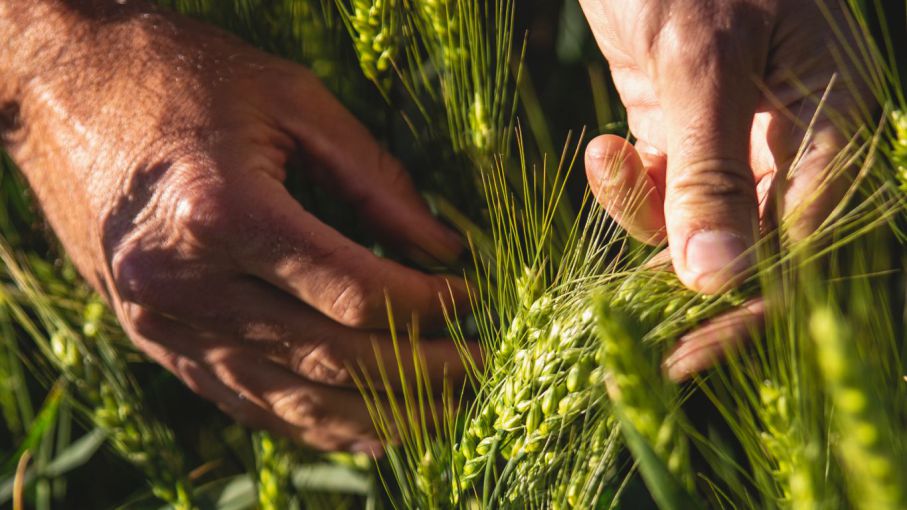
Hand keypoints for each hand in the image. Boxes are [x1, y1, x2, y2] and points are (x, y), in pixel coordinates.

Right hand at [0, 1, 468, 451]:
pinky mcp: (159, 343)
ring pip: (293, 398)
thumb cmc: (183, 78)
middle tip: (482, 364)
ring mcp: (166, 326)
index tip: (473, 297)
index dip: (429, 305)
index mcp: (225, 214)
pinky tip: (368, 434)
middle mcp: (188, 286)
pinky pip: (248, 403)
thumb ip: (376, 180)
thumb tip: (445, 248)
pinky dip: (315, 425)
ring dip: (379, 415)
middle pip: (332, 357)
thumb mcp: (292, 102)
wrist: (63, 91)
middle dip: (422, 370)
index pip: (356, 293)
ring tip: (443, 412)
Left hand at [580, 0, 869, 293]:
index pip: (807, 242)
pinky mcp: (682, 129)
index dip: (751, 299)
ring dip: (645, 212)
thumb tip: (714, 277)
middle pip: (752, 245)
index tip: (691, 348)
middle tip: (628, 314)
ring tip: (608, 160)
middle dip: (687, 272)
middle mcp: (791, 141)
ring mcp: (734, 138)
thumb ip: (709, 169)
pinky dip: (627, 184)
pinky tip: (603, 147)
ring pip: (695, 224)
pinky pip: (660, 191)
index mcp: (832, 119)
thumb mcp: (702, 63)